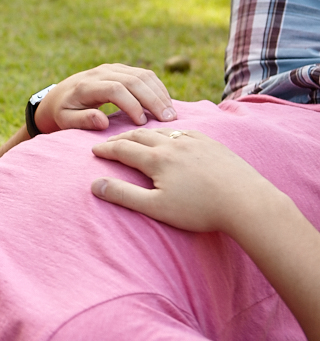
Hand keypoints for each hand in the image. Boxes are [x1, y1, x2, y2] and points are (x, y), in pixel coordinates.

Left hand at [34, 64, 176, 133]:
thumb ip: (82, 121)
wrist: (60, 95)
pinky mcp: (121, 69)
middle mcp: (101, 72)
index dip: (131, 104)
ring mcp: (112, 68)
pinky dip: (157, 88)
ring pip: (142, 75)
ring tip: (170, 113)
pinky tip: (165, 103)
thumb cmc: (63, 113)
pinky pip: (144, 75)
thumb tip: (102, 122)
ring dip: (159, 93)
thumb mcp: (66, 120)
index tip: (141, 123)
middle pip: (133, 80)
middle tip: (167, 119)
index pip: (115, 90)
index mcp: (86, 86)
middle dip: (152, 100)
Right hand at [90, 128, 276, 234]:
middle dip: (122, 138)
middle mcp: (173, 144)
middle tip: (110, 142)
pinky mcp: (211, 143)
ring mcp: (194, 141)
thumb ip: (123, 195)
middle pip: (140, 135)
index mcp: (156, 159)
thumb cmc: (199, 209)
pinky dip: (169, 132)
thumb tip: (94, 185)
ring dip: (144, 132)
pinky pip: (184, 131)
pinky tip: (171, 137)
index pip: (122, 149)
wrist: (246, 201)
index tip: (93, 150)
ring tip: (136, 136)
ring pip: (162, 131)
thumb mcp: (155, 207)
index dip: (106, 149)